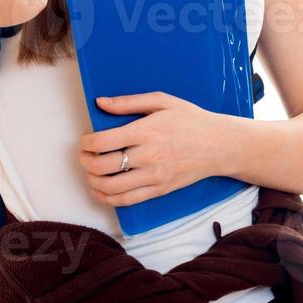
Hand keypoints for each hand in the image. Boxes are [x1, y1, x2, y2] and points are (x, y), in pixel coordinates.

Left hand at [77, 92, 232, 207]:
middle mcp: (149, 156)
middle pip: (103, 166)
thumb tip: (100, 102)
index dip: (87, 143)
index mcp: (147, 131)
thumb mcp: (162, 101)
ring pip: (112, 187)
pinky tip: (100, 190)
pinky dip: (107, 198)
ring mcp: (154, 176)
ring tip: (90, 172)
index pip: (104, 142)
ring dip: (93, 181)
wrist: (219, 145)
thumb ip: (128, 102)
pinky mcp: (159, 190)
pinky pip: (127, 200)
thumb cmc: (190, 119)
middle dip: (86, 161)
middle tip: (84, 155)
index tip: (86, 140)